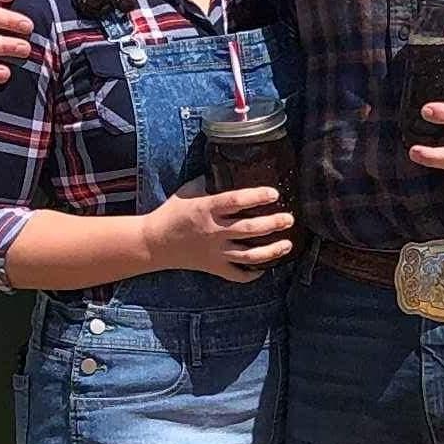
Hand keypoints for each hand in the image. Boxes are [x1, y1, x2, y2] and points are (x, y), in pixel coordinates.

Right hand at [143, 184, 296, 280]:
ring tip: (287, 245)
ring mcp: (215, 252)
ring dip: (271, 251)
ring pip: (249, 255)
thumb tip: (227, 169)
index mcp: (206, 209)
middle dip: (273, 224)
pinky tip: (264, 268)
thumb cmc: (171, 213)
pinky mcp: (213, 267)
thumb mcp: (188, 191)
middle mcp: (213, 231)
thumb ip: (209, 182)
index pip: (236, 201)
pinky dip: (252, 274)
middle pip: (249, 229)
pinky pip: (237, 275)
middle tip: (289, 219)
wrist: (153, 243)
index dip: (257, 196)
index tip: (274, 193)